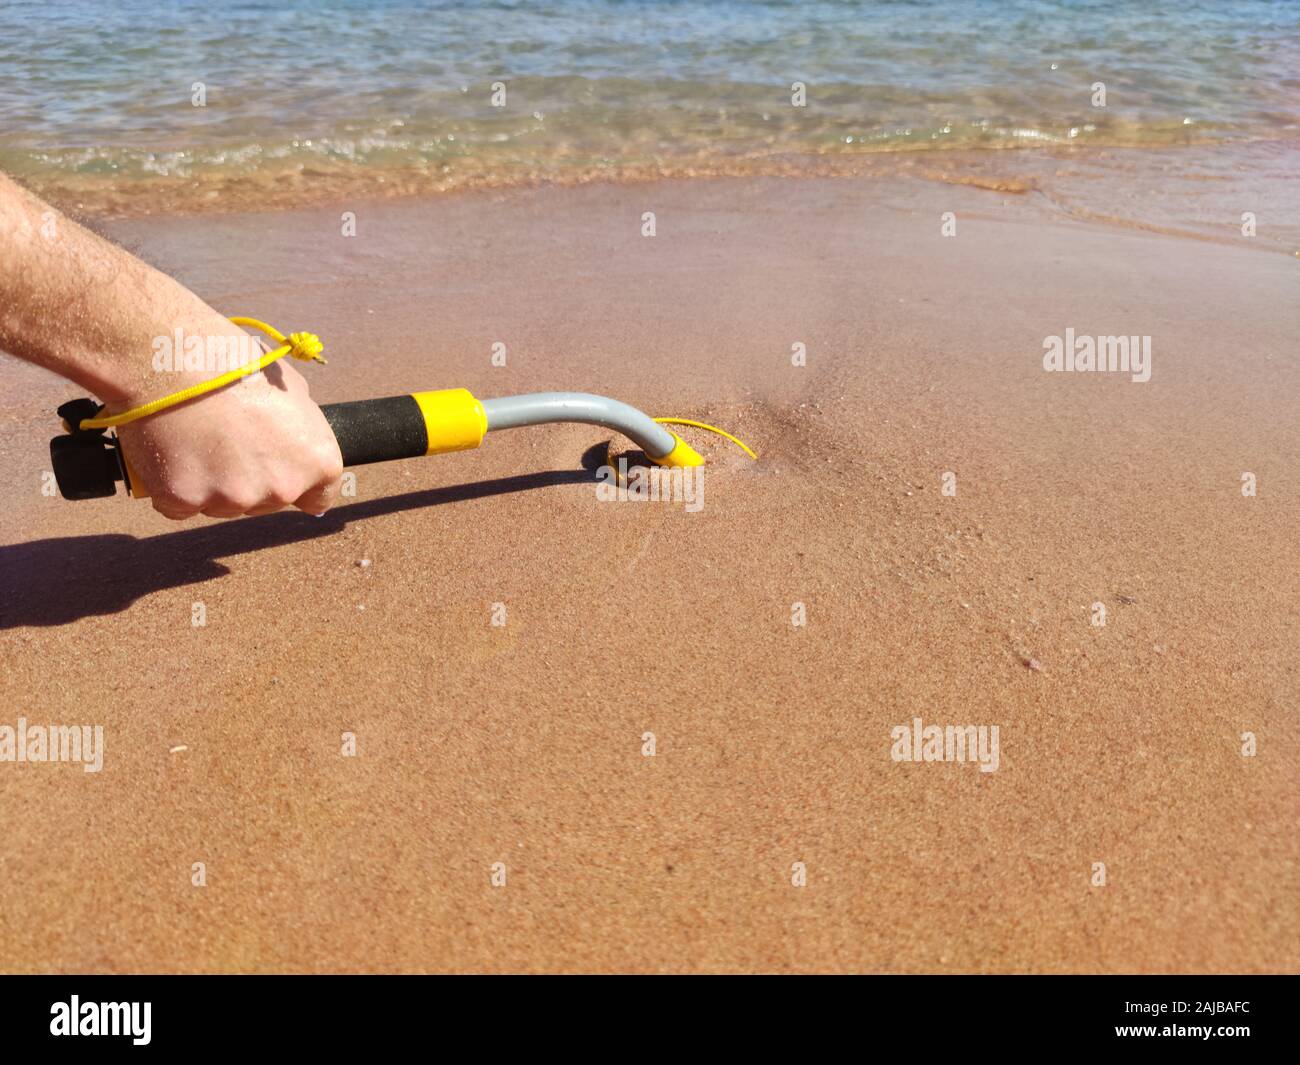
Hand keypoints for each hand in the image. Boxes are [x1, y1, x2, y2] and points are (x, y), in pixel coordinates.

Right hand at [115, 346, 343, 520]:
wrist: (176, 358)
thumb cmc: (236, 364)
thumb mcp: (293, 390)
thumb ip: (303, 430)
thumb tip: (304, 450)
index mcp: (317, 462)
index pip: (317, 498)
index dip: (296, 483)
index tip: (277, 470)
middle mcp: (282, 487)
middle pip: (265, 502)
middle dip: (248, 479)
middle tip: (225, 438)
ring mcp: (233, 498)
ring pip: (221, 505)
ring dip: (209, 483)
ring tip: (195, 436)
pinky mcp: (185, 500)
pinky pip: (179, 505)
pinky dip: (171, 484)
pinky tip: (170, 448)